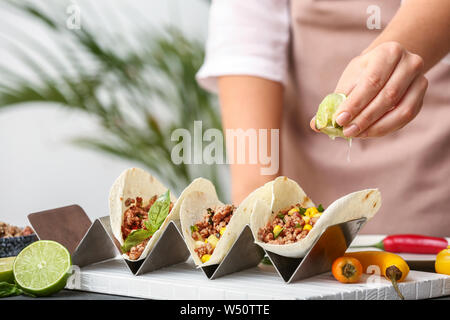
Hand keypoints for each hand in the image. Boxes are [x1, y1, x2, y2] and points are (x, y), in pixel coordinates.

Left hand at [311, 42, 427, 137]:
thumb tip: (315, 124)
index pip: (372, 81)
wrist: (388, 65)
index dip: (355, 103)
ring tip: (356, 134)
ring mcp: (420, 80)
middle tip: (346, 131)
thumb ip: (334, 101)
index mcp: (388, 52)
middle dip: (364, 118)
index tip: (339, 119)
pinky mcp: (421, 97)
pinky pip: (406, 118)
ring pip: (401, 110)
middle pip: (387, 96)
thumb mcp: (349, 80)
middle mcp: (410, 63)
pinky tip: (369, 132)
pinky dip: (386, 128)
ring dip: (376, 126)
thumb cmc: (364, 73)